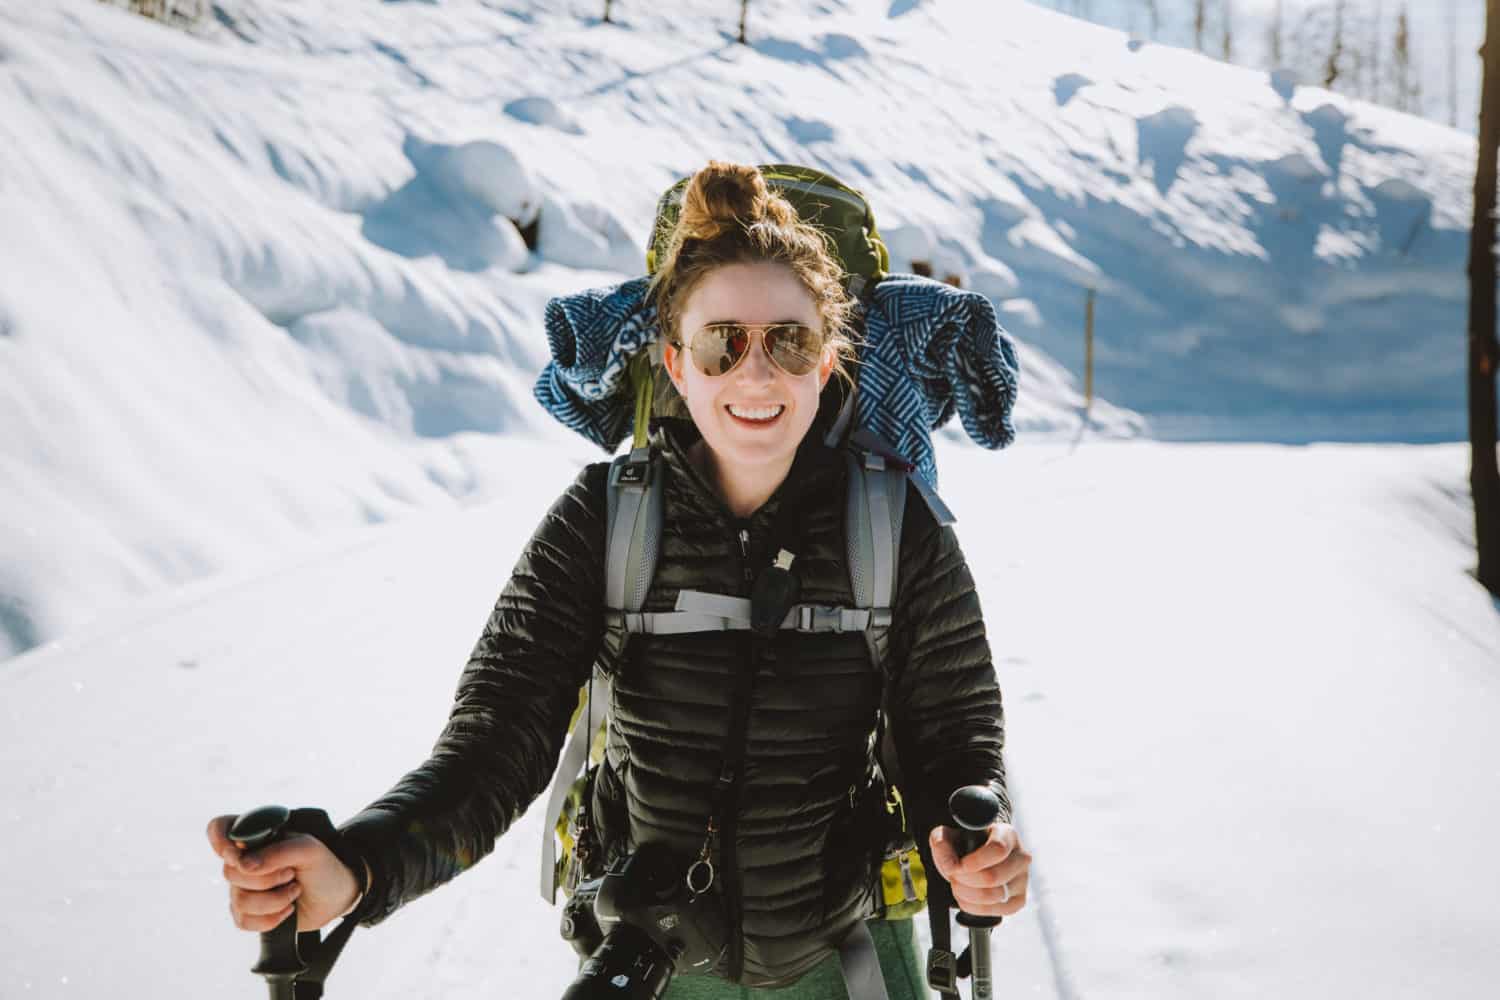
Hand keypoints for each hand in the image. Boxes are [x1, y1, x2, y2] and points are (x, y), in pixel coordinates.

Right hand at [206, 814, 363, 933]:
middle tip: (292, 874)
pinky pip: (243, 921)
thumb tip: (244, 865)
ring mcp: (244, 888)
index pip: (219, 828)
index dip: (220, 841)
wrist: (336, 897)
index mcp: (256, 837)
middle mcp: (244, 861)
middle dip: (266, 879)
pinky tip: (288, 910)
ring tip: (294, 891)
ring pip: (239, 901)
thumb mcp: (308, 849)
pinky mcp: (249, 913)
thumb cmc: (323, 866)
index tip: (239, 855)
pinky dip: (269, 919)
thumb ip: (277, 852)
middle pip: (230, 872)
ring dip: (274, 900)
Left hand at [928, 822, 1029, 916]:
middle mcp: (1020, 857)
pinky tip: (966, 897)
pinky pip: (997, 911)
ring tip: (957, 885)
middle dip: (964, 880)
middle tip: (953, 875)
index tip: (958, 865)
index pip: (997, 849)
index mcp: (1007, 835)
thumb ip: (942, 842)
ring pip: (994, 896)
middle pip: (993, 877)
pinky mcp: (1019, 900)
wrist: (973, 859)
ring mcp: (1022, 880)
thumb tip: (950, 864)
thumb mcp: (948, 836)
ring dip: (967, 894)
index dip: (974, 862)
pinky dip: (975, 908)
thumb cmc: (964, 845)